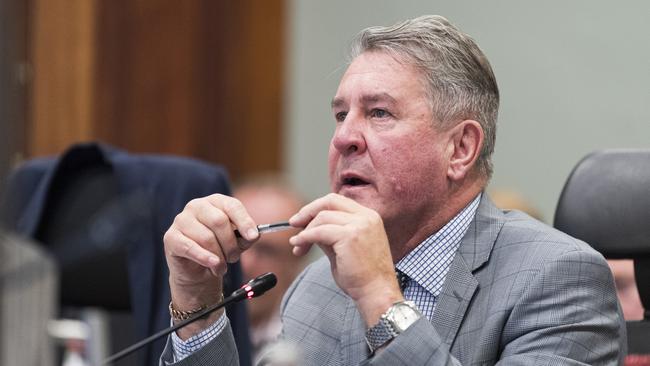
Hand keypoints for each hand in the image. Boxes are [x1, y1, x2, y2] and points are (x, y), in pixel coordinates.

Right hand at [163, 194, 258, 337]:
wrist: (196, 270)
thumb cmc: (218, 250)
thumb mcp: (237, 243)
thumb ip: (245, 237)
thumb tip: (253, 235)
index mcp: (216, 202)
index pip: (232, 206)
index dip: (244, 222)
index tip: (253, 236)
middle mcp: (197, 206)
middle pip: (219, 221)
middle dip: (230, 244)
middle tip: (233, 258)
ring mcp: (181, 220)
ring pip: (206, 237)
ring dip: (219, 257)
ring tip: (221, 266)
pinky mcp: (171, 237)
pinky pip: (190, 247)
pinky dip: (205, 258)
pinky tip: (213, 264)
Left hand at [289, 193, 402, 325]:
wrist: (377, 293)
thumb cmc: (363, 276)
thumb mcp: (345, 248)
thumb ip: (330, 235)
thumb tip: (310, 230)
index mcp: (368, 217)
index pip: (338, 202)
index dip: (317, 208)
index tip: (302, 219)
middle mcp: (366, 217)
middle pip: (330, 201)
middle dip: (308, 211)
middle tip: (293, 224)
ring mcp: (359, 225)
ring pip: (322, 217)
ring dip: (305, 231)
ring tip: (298, 246)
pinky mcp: (350, 236)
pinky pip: (319, 232)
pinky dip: (305, 237)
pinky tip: (299, 245)